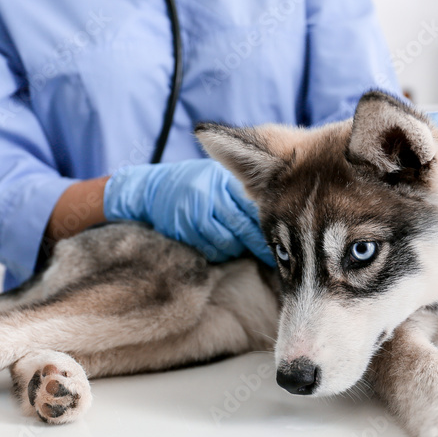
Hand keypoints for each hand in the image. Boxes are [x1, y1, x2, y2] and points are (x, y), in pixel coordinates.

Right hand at [103, 159, 275, 265]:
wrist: (152, 189)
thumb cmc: (197, 186)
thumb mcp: (220, 180)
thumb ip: (247, 193)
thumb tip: (282, 216)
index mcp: (225, 179)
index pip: (255, 204)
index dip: (272, 223)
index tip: (285, 239)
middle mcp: (211, 194)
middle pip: (244, 226)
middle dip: (260, 243)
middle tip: (277, 256)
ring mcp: (195, 212)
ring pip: (229, 242)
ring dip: (238, 249)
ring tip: (241, 247)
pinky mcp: (183, 228)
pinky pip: (210, 249)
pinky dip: (219, 253)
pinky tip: (221, 248)